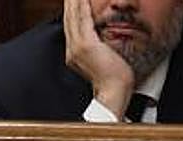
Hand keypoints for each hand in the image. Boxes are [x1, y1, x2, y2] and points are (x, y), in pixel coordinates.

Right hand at [63, 0, 134, 116]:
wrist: (113, 90)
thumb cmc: (113, 78)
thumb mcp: (104, 60)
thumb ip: (100, 49)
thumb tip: (105, 41)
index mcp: (74, 53)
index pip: (72, 26)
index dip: (72, 10)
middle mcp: (72, 49)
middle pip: (69, 18)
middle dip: (70, 2)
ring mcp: (77, 47)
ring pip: (73, 17)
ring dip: (73, 1)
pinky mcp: (85, 45)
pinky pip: (82, 20)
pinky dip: (81, 6)